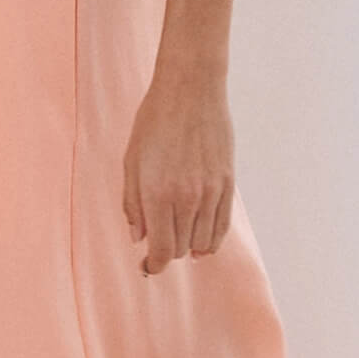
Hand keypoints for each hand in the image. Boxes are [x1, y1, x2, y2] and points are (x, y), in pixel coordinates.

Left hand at [122, 60, 234, 274]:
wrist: (191, 90)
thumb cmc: (154, 121)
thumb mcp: (131, 161)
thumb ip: (132, 203)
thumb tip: (138, 237)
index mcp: (158, 194)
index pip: (161, 250)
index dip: (153, 265)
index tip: (147, 267)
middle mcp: (187, 198)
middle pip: (181, 248)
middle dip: (168, 252)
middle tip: (158, 246)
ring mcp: (211, 192)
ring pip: (204, 242)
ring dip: (189, 246)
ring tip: (180, 240)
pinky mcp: (227, 183)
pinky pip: (222, 226)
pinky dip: (212, 239)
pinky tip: (203, 241)